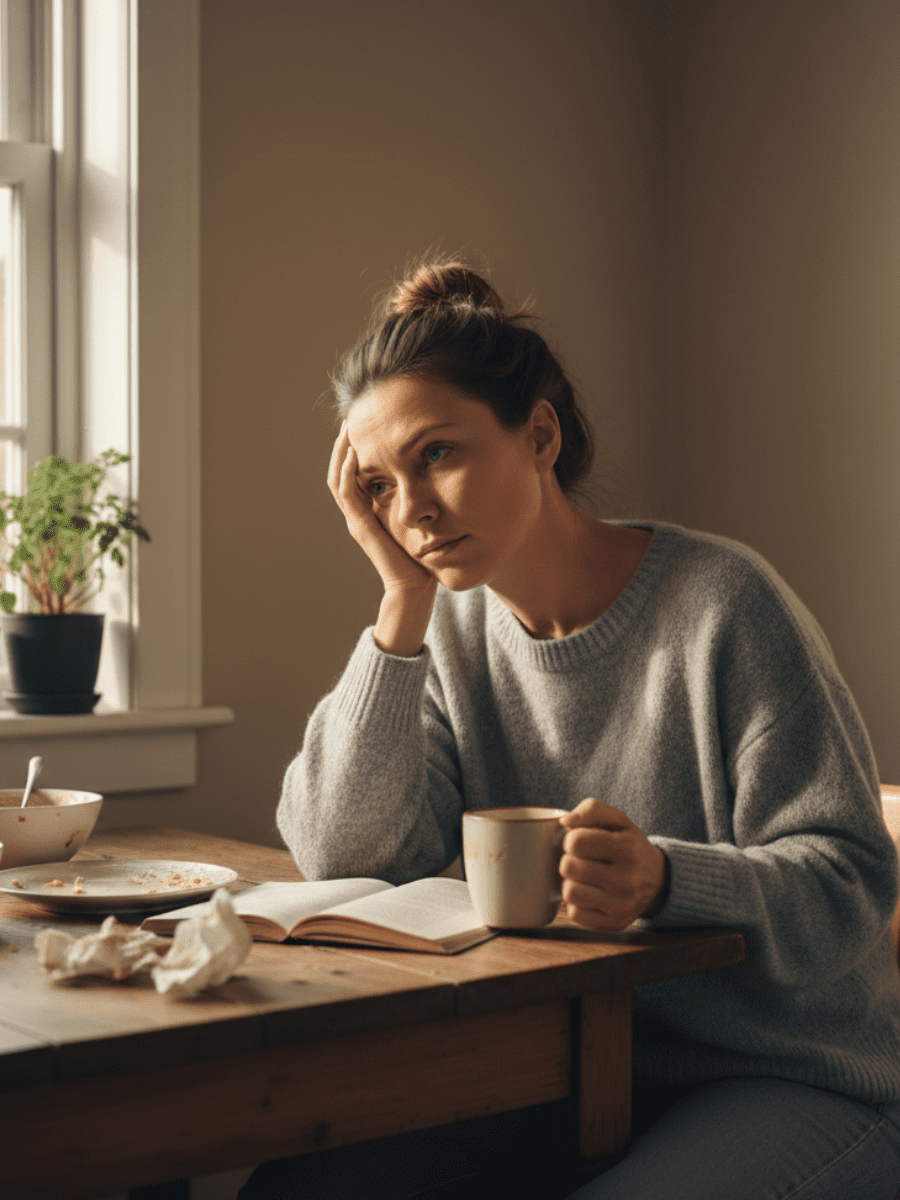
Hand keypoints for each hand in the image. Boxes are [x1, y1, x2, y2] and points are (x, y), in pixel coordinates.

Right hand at [327, 421, 436, 598]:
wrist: (413, 587)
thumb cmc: (419, 558)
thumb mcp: (415, 520)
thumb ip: (413, 501)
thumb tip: (427, 476)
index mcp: (367, 511)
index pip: (352, 473)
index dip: (353, 448)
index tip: (365, 424)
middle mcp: (357, 514)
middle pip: (339, 471)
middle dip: (344, 443)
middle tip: (351, 417)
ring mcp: (356, 520)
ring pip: (338, 478)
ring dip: (342, 451)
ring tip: (348, 427)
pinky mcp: (361, 526)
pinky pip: (347, 494)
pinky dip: (348, 472)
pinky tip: (354, 453)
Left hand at [559, 798, 667, 930]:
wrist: (659, 880)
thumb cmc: (629, 845)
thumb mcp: (618, 819)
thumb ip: (591, 810)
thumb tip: (565, 822)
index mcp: (626, 848)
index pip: (575, 842)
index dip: (571, 839)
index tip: (580, 842)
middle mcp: (626, 879)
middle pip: (569, 867)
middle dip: (568, 860)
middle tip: (581, 860)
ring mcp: (620, 905)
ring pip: (569, 893)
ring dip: (570, 883)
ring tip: (583, 878)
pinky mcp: (614, 923)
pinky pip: (575, 914)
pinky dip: (577, 903)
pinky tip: (589, 894)